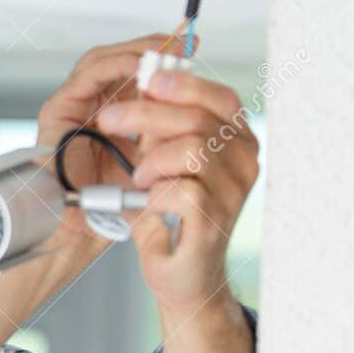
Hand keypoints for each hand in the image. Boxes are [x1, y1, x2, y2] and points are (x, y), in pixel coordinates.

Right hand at [34, 28, 190, 234]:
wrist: (87, 227)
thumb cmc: (117, 201)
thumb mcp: (153, 155)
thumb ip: (164, 128)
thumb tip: (196, 103)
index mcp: (111, 114)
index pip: (135, 74)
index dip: (163, 58)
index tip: (193, 50)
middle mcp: (89, 106)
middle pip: (119, 61)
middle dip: (154, 49)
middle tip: (184, 44)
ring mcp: (72, 106)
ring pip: (104, 60)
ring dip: (138, 52)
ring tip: (167, 53)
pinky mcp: (58, 110)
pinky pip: (90, 75)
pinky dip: (118, 65)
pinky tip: (142, 68)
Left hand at [95, 65, 258, 318]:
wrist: (182, 274)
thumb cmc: (174, 214)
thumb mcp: (168, 160)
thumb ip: (164, 126)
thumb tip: (143, 80)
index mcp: (238, 142)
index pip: (221, 98)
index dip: (183, 84)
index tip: (146, 78)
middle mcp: (246, 163)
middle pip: (197, 119)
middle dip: (144, 114)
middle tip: (107, 119)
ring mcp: (235, 193)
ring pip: (191, 150)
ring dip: (150, 161)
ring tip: (139, 177)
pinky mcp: (215, 221)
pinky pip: (181, 189)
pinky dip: (153, 193)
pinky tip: (149, 203)